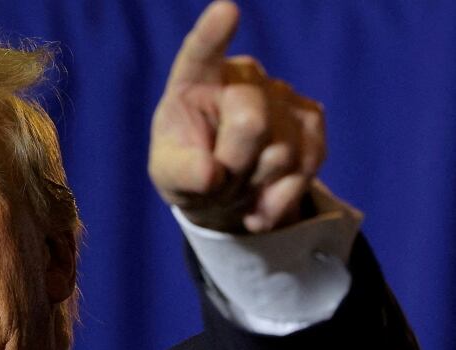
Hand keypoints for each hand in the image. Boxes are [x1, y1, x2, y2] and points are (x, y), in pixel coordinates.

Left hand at [148, 0, 324, 232]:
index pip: (201, 53)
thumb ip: (182, 173)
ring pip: (281, 153)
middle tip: (218, 178)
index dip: (213, 33)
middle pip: (251, 123)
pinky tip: (261, 200)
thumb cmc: (189, 170)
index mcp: (195, 80)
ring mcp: (281, 95)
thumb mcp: (169, 176)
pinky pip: (305, 168)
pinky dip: (279, 198)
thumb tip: (211, 174)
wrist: (226, 191)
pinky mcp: (312, 120)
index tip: (226, 10)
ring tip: (237, 184)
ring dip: (255, 185)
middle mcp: (241, 78)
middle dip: (234, 164)